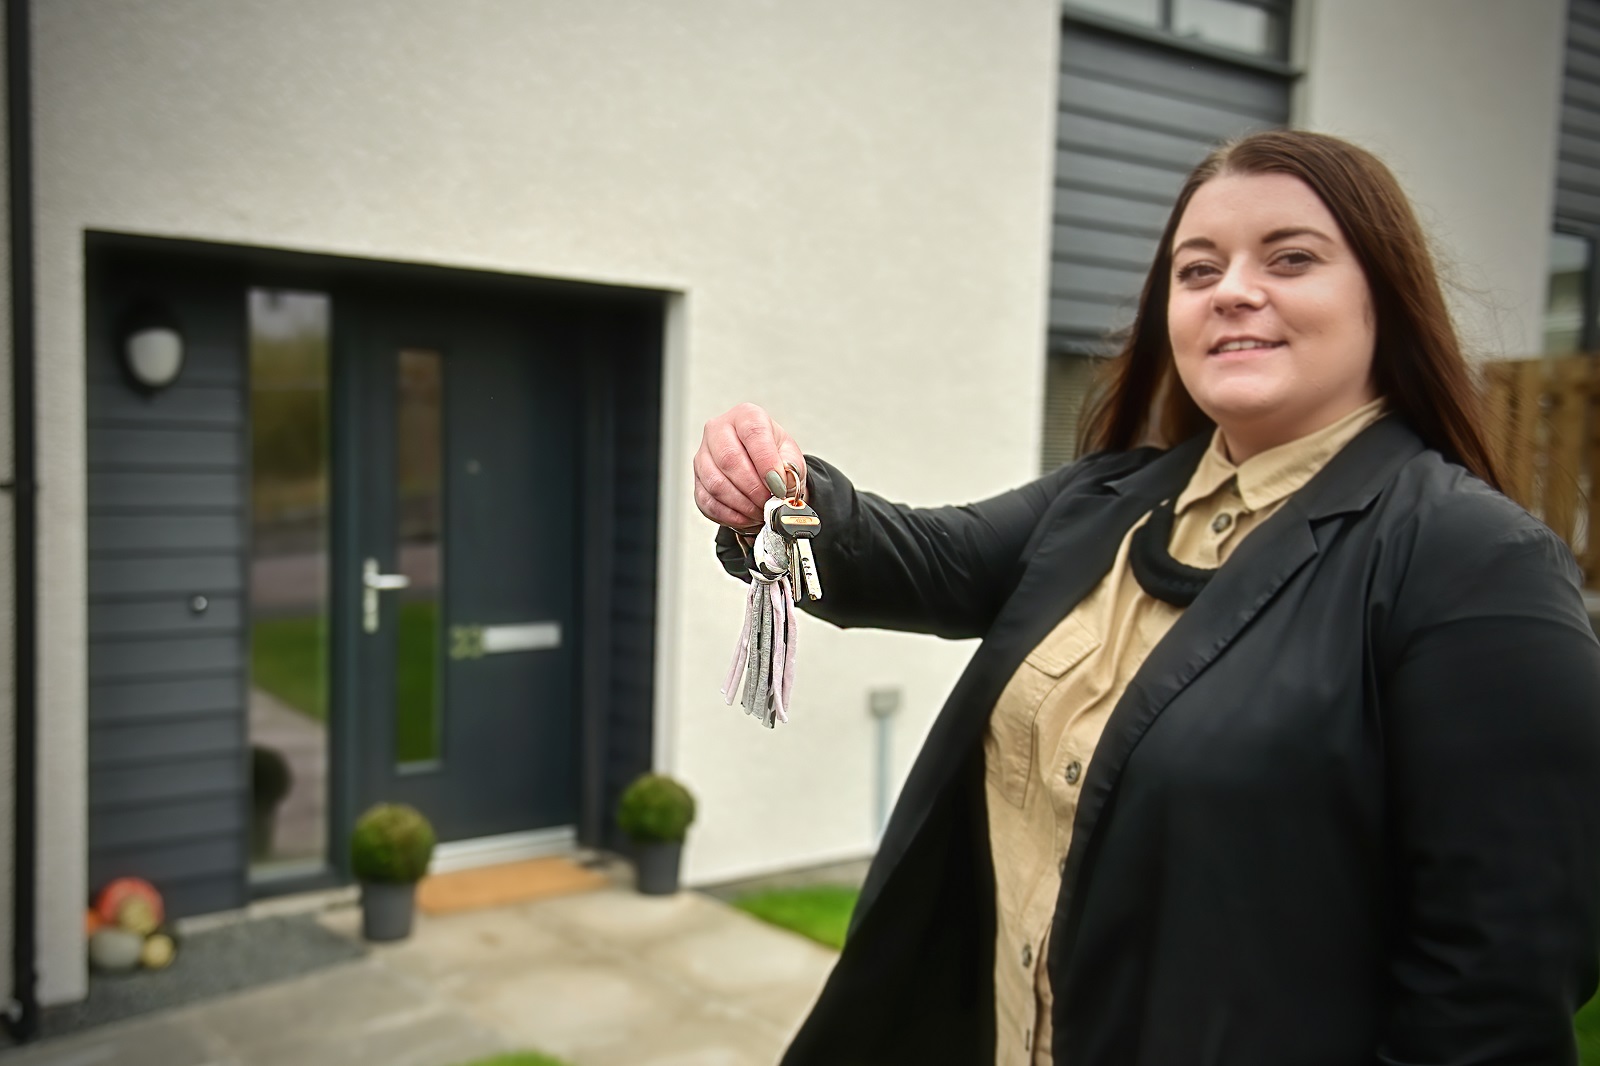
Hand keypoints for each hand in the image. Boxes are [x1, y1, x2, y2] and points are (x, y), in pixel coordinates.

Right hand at [694, 403, 807, 530]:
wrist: (761, 469)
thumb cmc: (775, 457)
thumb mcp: (791, 457)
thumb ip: (791, 468)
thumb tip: (783, 483)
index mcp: (746, 416)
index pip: (753, 433)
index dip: (766, 462)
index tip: (778, 486)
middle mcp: (719, 430)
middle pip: (729, 459)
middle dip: (753, 489)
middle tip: (769, 503)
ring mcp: (703, 455)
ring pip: (716, 483)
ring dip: (742, 505)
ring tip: (760, 512)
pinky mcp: (697, 480)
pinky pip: (708, 501)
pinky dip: (730, 515)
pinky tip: (746, 517)